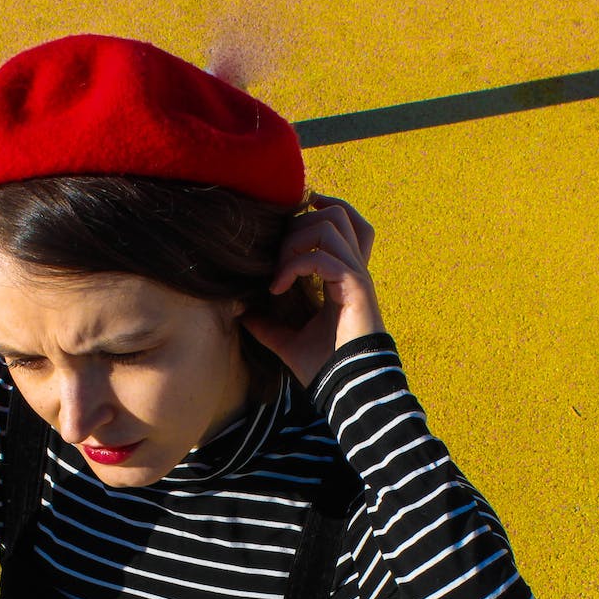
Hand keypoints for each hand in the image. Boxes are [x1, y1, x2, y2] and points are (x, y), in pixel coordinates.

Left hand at [240, 193, 385, 388]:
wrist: (347, 388)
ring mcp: (357, 274)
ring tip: (278, 272)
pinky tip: (277, 288)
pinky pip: (321, 256)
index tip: (282, 229)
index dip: (318, 210)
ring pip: (330, 224)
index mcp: (344, 275)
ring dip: (295, 241)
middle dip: (296, 226)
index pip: (343, 222)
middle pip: (335, 213)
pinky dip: (293, 266)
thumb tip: (241, 313)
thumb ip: (267, 325)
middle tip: (275, 260)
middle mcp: (354, 268)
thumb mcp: (287, 341)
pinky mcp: (356, 285)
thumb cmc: (325, 366)